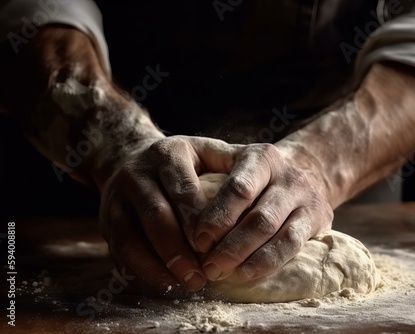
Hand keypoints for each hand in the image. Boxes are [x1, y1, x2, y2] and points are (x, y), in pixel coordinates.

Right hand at [98, 135, 240, 293]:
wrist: (132, 158)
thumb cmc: (184, 162)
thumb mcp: (207, 151)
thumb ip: (232, 166)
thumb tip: (262, 195)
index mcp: (168, 153)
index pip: (184, 189)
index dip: (199, 220)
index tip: (217, 246)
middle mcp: (137, 172)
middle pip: (156, 215)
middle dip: (179, 249)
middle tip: (203, 275)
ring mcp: (116, 196)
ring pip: (131, 236)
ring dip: (159, 265)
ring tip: (187, 283)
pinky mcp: (106, 219)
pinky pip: (119, 250)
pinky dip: (141, 270)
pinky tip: (166, 283)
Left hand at [195, 141, 333, 282]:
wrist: (306, 172)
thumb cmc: (257, 178)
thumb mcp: (238, 168)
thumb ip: (214, 187)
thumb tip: (181, 225)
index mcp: (261, 157)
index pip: (238, 189)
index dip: (217, 217)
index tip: (197, 241)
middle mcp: (287, 174)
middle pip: (257, 216)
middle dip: (229, 245)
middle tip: (207, 265)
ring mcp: (305, 196)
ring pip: (275, 231)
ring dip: (245, 256)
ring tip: (220, 271)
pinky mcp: (319, 217)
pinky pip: (292, 245)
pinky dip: (267, 261)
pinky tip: (245, 273)